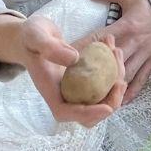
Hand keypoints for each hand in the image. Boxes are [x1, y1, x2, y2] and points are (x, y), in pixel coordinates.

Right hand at [0, 14, 124, 125]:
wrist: (34, 36)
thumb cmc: (30, 38)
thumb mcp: (35, 36)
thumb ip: (49, 47)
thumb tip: (74, 59)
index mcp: (50, 91)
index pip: (66, 112)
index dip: (87, 114)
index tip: (106, 108)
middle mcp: (65, 95)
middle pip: (90, 114)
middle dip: (110, 102)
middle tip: (120, 81)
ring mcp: (77, 90)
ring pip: (103, 99)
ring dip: (116, 81)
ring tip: (117, 52)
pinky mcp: (87, 81)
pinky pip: (105, 83)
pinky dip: (114, 69)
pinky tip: (113, 48)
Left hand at [77, 0, 150, 93]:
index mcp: (125, 27)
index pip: (99, 39)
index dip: (83, 47)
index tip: (66, 56)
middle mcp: (134, 43)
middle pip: (110, 61)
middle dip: (93, 71)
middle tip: (75, 82)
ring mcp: (144, 54)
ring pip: (125, 73)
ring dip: (110, 85)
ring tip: (95, 96)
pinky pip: (142, 79)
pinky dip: (132, 91)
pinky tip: (121, 101)